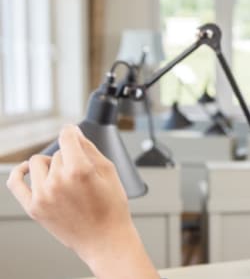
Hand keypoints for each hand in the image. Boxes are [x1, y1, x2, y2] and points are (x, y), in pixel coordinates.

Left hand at [6, 125, 157, 277]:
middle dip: (70, 159)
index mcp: (79, 170)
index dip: (72, 131)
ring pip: (39, 163)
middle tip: (83, 175)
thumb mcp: (109, 172)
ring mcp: (43, 195)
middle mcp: (58, 181)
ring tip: (64, 178)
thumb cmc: (111, 209)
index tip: (72, 131)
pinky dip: (20, 171)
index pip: (67, 137)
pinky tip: (28, 169)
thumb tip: (75, 134)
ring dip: (52, 165)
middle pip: (58, 153)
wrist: (105, 239)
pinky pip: (16, 182)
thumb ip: (90, 149)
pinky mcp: (33, 207)